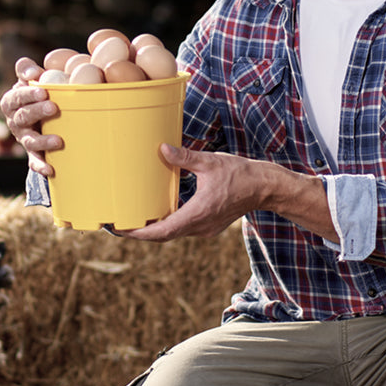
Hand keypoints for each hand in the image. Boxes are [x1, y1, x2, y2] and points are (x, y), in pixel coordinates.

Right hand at [0, 56, 62, 177]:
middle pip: (23, 117)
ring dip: (43, 141)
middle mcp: (15, 121)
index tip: (43, 91)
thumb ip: (28, 70)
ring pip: (30, 141)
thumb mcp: (30, 79)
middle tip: (54, 108)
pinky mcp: (33, 153)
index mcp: (12, 102)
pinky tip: (50, 169)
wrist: (40, 117)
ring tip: (59, 141)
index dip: (27, 95)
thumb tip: (33, 72)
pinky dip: (40, 166)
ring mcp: (24, 138)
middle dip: (37, 112)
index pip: (16, 98)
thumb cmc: (37, 93)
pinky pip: (35, 161)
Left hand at [119, 144, 270, 240]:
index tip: (121, 230)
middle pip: (163, 236)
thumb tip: (163, 149)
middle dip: (141, 232)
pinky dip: (168, 223)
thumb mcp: (210, 162)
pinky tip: (159, 212)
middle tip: (119, 225)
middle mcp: (200, 226)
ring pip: (173, 233)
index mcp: (198, 214)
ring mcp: (205, 228)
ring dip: (154, 229)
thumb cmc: (241, 174)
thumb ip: (184, 158)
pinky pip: (183, 228)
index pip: (162, 231)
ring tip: (134, 219)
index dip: (139, 233)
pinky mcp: (209, 225)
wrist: (266, 187)